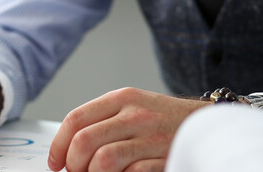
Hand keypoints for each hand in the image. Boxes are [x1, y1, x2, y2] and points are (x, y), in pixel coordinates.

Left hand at [48, 87, 209, 171]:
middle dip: (74, 164)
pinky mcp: (166, 157)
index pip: (76, 119)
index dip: (59, 144)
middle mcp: (136, 114)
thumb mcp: (131, 108)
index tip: (55, 162)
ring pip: (104, 160)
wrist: (207, 124)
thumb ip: (101, 122)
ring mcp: (152, 137)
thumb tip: (66, 148)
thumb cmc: (162, 120)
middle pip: (85, 141)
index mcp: (121, 98)